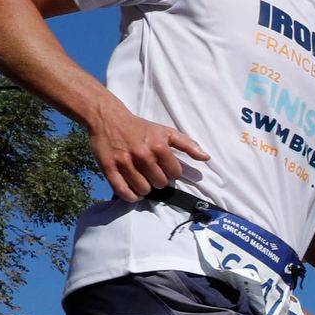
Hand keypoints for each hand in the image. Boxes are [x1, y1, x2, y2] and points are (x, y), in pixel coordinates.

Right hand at [86, 97, 203, 200]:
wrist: (108, 118)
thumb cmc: (140, 128)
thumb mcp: (166, 132)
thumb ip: (187, 145)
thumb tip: (206, 158)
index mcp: (159, 146)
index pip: (175, 174)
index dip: (172, 173)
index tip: (165, 168)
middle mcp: (143, 155)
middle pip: (160, 184)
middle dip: (158, 181)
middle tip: (152, 173)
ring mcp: (125, 162)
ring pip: (143, 189)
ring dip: (145, 189)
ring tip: (143, 180)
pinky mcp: (109, 168)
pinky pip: (123, 191)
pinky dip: (130, 196)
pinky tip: (134, 192)